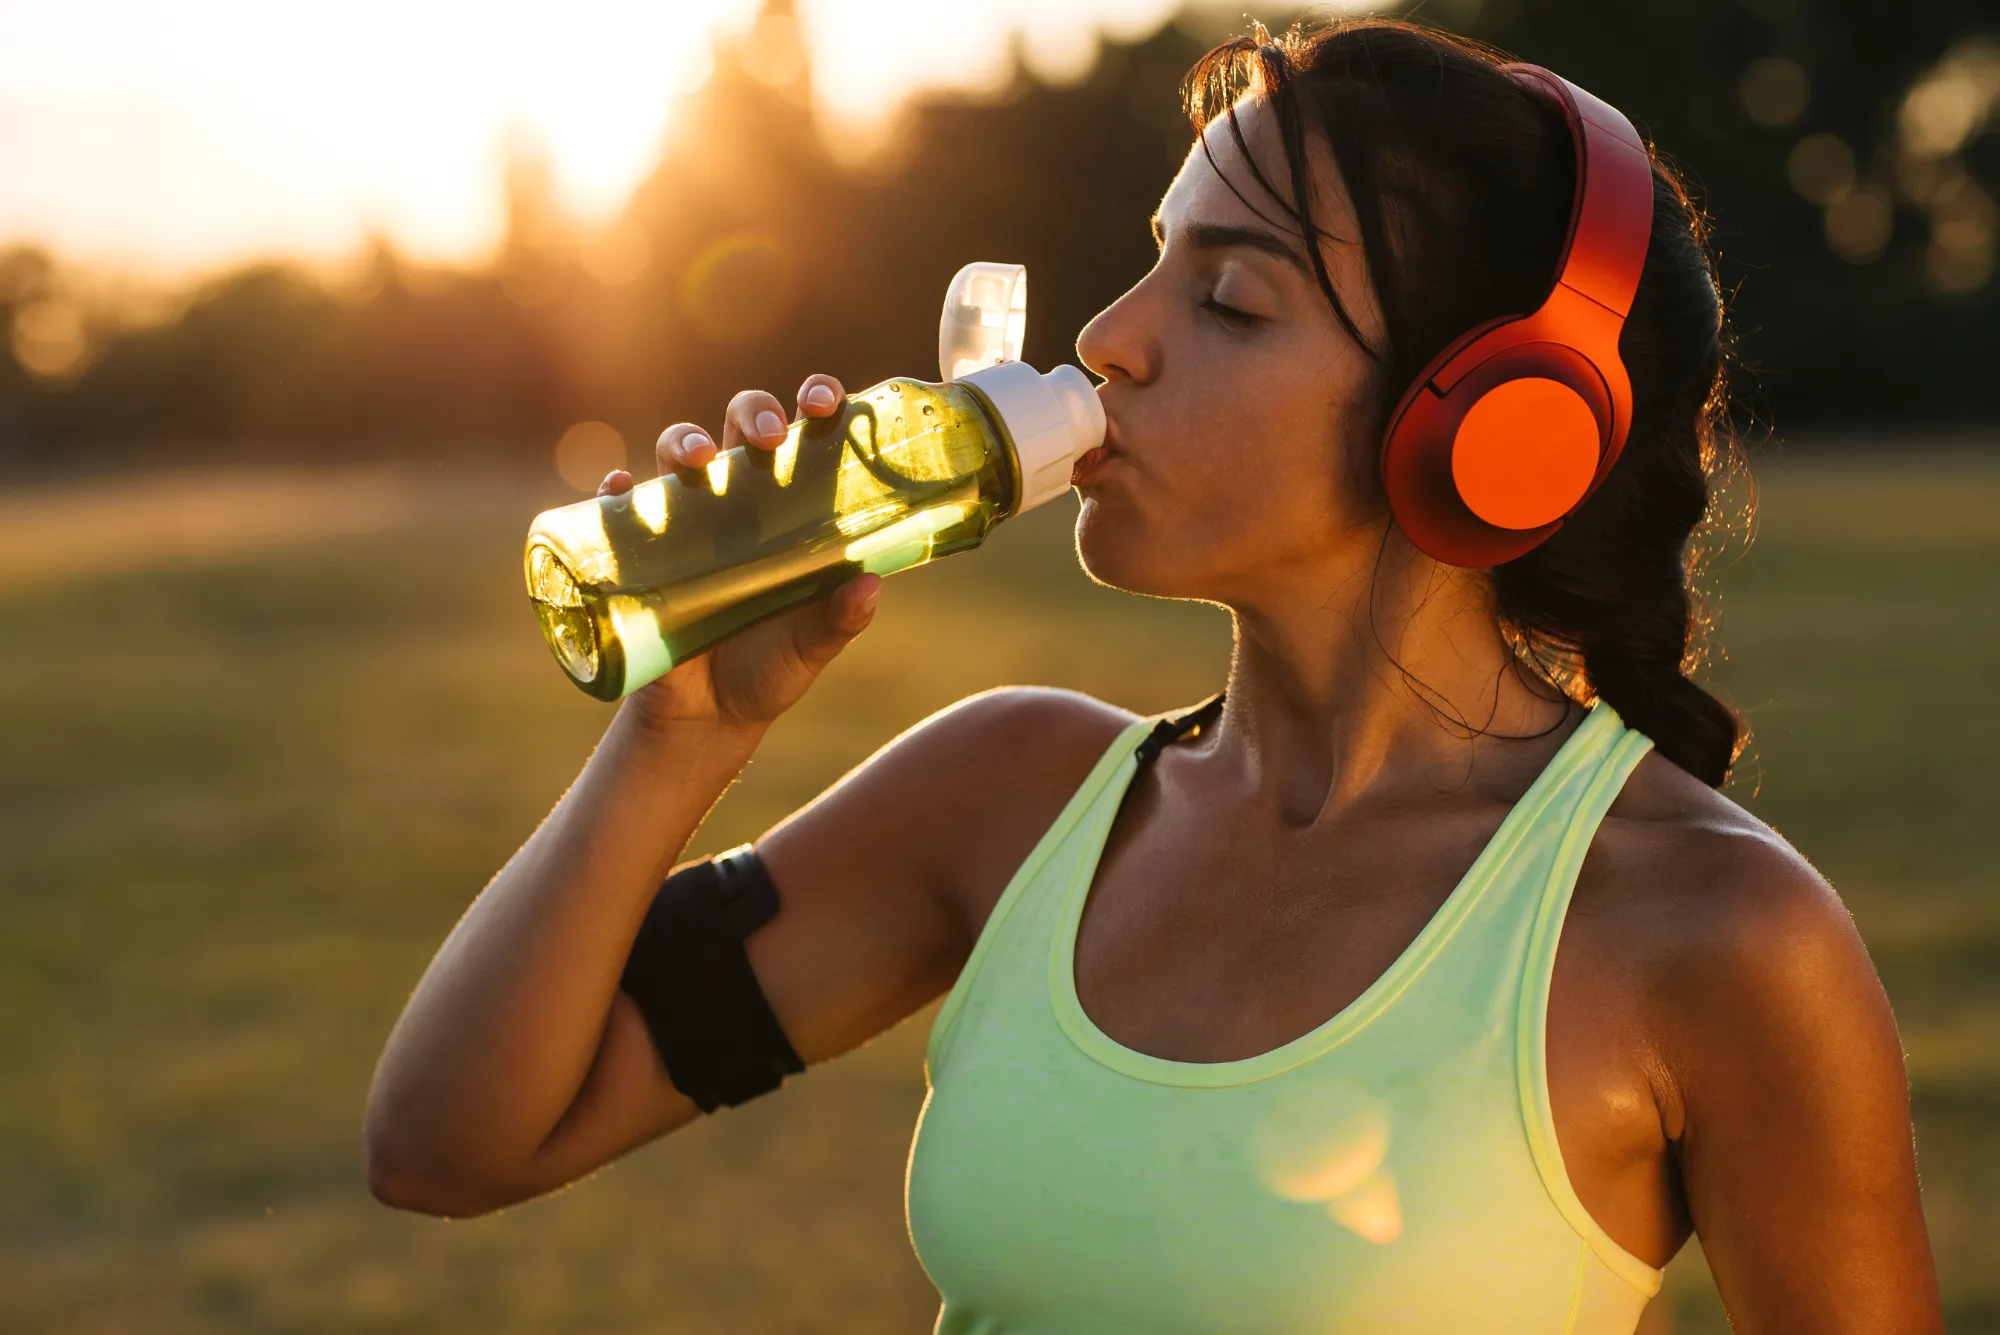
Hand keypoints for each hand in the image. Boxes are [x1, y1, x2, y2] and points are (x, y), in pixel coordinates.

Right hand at [594, 374, 877, 732]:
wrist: (709, 716)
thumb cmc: (770, 668)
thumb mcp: (811, 648)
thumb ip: (839, 620)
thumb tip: (869, 587)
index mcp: (793, 508)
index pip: (807, 436)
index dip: (815, 403)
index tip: (822, 401)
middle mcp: (741, 500)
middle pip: (741, 425)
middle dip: (752, 412)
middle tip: (766, 437)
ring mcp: (688, 519)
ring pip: (680, 451)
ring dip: (685, 440)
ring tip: (700, 460)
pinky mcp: (642, 550)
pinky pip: (619, 506)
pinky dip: (616, 489)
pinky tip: (619, 487)